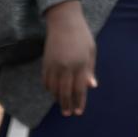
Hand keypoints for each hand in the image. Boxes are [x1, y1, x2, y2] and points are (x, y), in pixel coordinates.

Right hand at [43, 0, 97, 115]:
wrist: (64, 23)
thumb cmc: (81, 37)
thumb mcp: (91, 52)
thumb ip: (90, 70)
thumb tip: (91, 86)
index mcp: (81, 64)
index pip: (80, 88)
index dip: (79, 102)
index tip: (78, 112)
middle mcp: (67, 67)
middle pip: (65, 92)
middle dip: (67, 105)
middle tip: (68, 113)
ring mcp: (54, 66)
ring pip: (54, 89)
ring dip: (58, 99)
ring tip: (61, 104)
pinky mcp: (46, 65)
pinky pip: (46, 82)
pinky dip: (50, 89)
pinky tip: (53, 92)